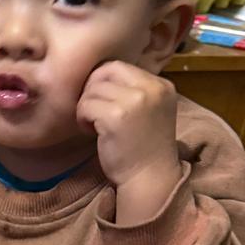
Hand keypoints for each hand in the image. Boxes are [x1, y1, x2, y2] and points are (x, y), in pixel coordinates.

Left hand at [76, 60, 182, 223]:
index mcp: (161, 85)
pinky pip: (86, 106)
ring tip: (93, 125)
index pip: (119, 66)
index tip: (101, 102)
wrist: (149, 177)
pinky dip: (82, 119)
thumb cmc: (143, 147)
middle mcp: (151, 88)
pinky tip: (91, 133)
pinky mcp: (116, 116)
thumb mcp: (148, 110)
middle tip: (93, 112)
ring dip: (86, 107)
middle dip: (91, 90)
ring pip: (92, 89)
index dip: (101, 82)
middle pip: (104, 71)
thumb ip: (133, 91)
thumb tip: (98, 76)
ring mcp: (135, 101)